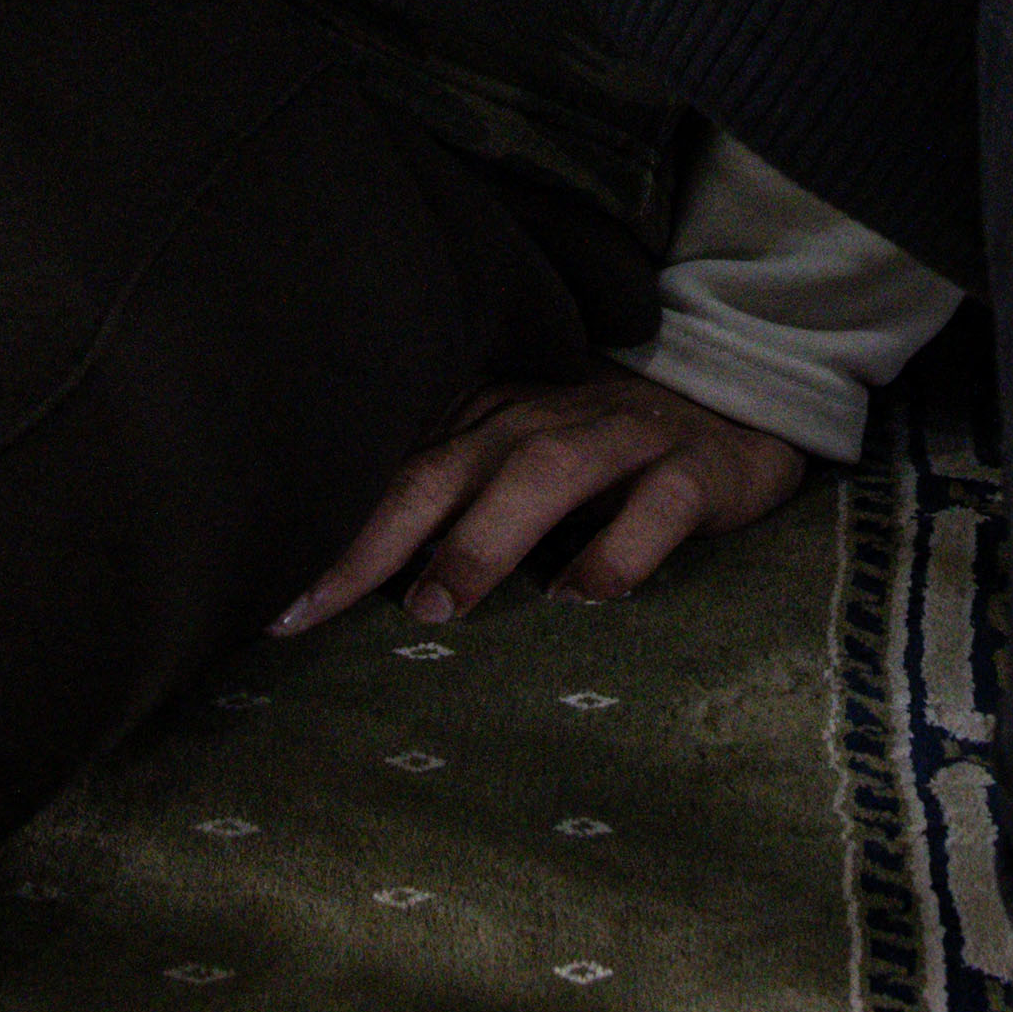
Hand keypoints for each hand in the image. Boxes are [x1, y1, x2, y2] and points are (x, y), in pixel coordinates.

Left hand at [276, 366, 815, 634]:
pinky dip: (622, 546)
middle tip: (314, 608)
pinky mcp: (695, 469)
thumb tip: (354, 587)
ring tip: (438, 603)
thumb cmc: (606, 457)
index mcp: (491, 425)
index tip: (272, 606)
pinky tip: (589, 595)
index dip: (333, 538)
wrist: (741, 403)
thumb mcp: (520, 469)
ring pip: (545, 475)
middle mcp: (544, 424)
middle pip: (448, 471)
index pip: (398, 476)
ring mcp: (621, 440)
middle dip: (376, 539)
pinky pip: (658, 503)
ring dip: (485, 537)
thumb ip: (450, 508)